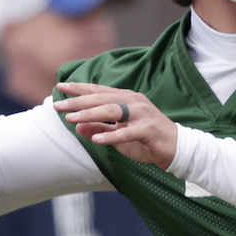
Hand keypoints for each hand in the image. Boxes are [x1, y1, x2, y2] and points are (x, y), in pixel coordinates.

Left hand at [54, 82, 176, 168]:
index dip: (79, 88)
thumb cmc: (147, 139)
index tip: (60, 87)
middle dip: (78, 101)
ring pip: (112, 111)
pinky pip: (127, 132)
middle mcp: (134, 101)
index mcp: (126, 98)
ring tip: (71, 119)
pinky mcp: (149, 129)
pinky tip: (97, 140)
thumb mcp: (119, 135)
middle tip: (58, 105)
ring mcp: (142, 114)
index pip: (99, 91)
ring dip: (90, 115)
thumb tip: (78, 127)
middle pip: (101, 99)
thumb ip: (100, 129)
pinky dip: (112, 136)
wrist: (176, 148)